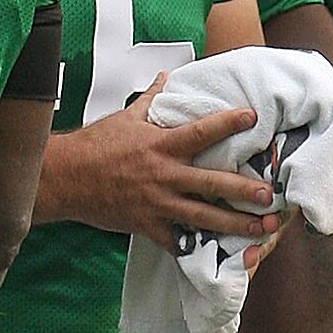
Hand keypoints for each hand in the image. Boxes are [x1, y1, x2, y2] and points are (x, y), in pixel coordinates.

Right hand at [50, 75, 280, 246]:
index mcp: (160, 144)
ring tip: (260, 228)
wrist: (63, 178)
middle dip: (243, 189)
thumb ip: (151, 100)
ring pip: (201, 216)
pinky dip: (196, 249)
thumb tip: (167, 76)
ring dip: (233, 223)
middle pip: (211, 182)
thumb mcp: (124, 118)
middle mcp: (163, 174)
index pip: (200, 131)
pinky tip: (219, 256)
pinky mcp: (145, 224)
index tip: (253, 117)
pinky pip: (174, 241)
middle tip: (270, 195)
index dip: (228, 122)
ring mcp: (155, 202)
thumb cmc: (94, 145)